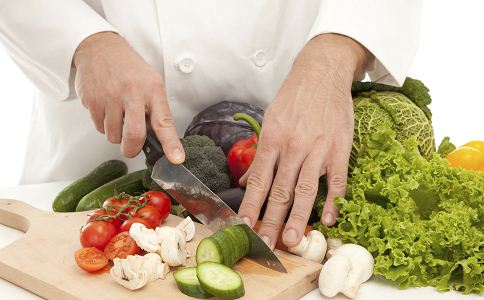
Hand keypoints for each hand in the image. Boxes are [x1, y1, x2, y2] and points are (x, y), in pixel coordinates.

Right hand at [73, 32, 184, 161]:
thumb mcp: (152, 83)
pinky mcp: (92, 101)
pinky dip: (104, 125)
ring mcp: (110, 97)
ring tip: (118, 117)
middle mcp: (132, 93)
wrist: (100, 48)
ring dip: (116, 135)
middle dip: (132, 149)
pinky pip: (99, 127)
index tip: (176, 158)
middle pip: (134, 135)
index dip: (171, 144)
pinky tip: (107, 109)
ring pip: (113, 135)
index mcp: (152, 90)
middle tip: (131, 148)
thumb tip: (159, 138)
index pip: (164, 122)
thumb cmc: (130, 69)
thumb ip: (156, 109)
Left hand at [238, 34, 370, 248]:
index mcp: (273, 139)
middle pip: (281, 191)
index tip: (245, 226)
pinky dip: (335, 202)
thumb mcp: (270, 120)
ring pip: (306, 190)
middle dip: (272, 220)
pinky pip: (337, 181)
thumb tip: (246, 181)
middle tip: (266, 244)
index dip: (251, 205)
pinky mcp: (340, 149)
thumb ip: (261, 153)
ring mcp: (318, 149)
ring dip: (299, 218)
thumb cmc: (294, 98)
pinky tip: (331, 220)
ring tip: (293, 240)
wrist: (322, 73)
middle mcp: (293, 147)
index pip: (259, 180)